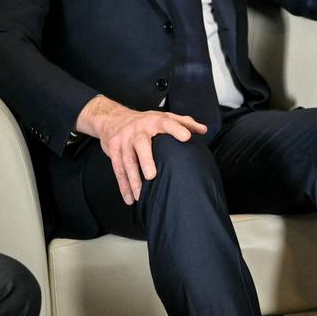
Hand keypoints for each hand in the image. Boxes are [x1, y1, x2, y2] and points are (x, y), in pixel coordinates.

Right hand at [75, 95, 206, 204]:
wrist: (112, 118)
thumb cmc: (145, 120)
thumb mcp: (164, 117)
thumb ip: (185, 123)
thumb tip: (204, 130)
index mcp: (154, 120)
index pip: (167, 123)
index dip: (177, 129)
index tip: (187, 137)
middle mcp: (138, 130)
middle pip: (141, 144)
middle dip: (146, 160)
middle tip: (152, 176)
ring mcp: (123, 141)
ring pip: (127, 161)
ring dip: (133, 180)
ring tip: (141, 195)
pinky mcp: (113, 151)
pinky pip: (118, 170)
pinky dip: (124, 186)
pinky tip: (130, 199)